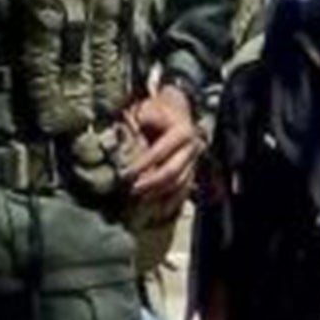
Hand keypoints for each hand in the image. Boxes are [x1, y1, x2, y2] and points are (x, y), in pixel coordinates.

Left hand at [127, 84, 200, 204]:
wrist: (178, 108)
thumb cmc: (159, 108)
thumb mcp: (149, 107)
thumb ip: (142, 119)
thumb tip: (130, 128)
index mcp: (182, 132)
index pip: (160, 152)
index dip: (143, 164)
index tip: (126, 173)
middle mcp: (191, 148)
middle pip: (172, 172)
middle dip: (151, 183)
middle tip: (132, 190)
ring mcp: (194, 160)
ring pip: (179, 184)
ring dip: (160, 194)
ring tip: (141, 200)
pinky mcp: (192, 169)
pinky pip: (185, 189)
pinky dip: (173, 201)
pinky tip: (160, 211)